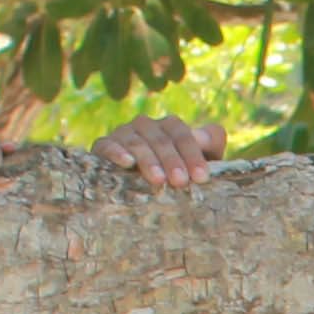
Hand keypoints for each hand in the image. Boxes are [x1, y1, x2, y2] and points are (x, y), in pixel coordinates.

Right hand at [95, 116, 226, 190]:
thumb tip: (206, 136)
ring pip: (137, 143)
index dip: (192, 154)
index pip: (181, 133)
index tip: (201, 176)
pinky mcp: (103, 145)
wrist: (138, 188)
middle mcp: (146, 125)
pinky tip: (127, 163)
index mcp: (169, 126)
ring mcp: (124, 133)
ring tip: (159, 180)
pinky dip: (117, 152)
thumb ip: (210, 147)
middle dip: (172, 160)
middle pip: (161, 139)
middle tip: (181, 181)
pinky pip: (108, 145)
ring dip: (149, 160)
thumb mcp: (197, 164)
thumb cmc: (176, 175)